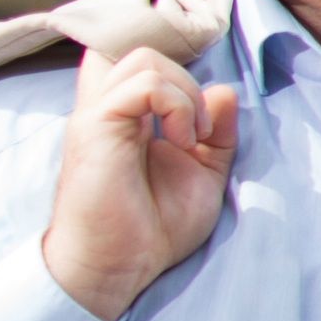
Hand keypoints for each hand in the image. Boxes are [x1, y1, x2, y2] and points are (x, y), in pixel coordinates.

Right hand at [40, 42, 236, 320]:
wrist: (118, 266)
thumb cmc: (154, 229)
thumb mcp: (204, 175)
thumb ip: (219, 134)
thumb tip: (224, 90)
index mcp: (129, 120)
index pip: (141, 66)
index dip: (176, 69)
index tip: (202, 111)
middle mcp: (108, 111)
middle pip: (146, 54)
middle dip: (189, 82)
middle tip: (205, 134)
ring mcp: (99, 115)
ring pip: (144, 59)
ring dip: (186, 94)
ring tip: (195, 140)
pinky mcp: (95, 125)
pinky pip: (144, 84)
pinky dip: (178, 105)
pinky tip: (185, 142)